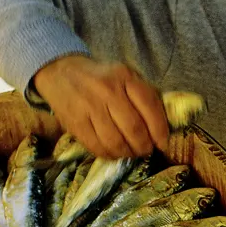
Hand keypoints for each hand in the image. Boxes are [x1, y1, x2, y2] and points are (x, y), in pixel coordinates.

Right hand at [33, 55, 169, 157]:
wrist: (62, 72)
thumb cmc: (103, 78)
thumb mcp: (127, 76)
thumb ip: (145, 96)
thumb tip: (163, 128)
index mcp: (125, 77)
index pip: (149, 107)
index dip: (160, 131)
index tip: (163, 143)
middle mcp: (107, 91)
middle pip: (134, 129)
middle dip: (145, 146)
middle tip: (147, 150)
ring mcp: (89, 107)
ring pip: (115, 142)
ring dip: (128, 153)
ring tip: (132, 152)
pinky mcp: (74, 122)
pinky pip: (96, 147)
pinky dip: (110, 155)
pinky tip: (115, 152)